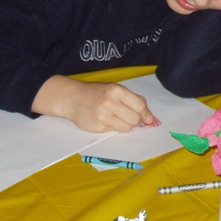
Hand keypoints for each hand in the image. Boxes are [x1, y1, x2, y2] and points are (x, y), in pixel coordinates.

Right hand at [32, 76, 154, 132]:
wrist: (71, 98)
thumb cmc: (95, 92)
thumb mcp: (114, 88)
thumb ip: (131, 98)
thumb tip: (148, 113)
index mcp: (117, 91)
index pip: (140, 106)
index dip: (146, 114)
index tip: (149, 118)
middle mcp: (109, 103)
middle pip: (135, 119)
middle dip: (137, 121)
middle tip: (131, 118)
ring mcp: (102, 116)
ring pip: (127, 128)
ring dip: (126, 125)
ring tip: (118, 118)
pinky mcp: (97, 127)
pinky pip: (114, 131)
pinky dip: (114, 127)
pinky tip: (106, 120)